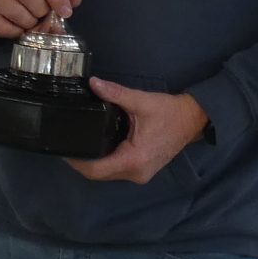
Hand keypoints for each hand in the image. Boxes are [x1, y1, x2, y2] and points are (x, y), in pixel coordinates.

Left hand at [67, 81, 208, 185]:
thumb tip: (93, 83)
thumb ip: (115, 93)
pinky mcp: (142, 170)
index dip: (77, 162)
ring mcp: (140, 174)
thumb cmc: (169, 112)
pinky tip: (96, 147)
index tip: (64, 149)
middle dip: (82, 162)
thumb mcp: (141, 101)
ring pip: (108, 174)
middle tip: (67, 143)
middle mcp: (136, 173)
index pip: (96, 169)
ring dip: (93, 163)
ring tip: (78, 143)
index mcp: (134, 159)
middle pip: (99, 174)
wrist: (193, 120)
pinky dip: (105, 162)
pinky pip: (117, 170)